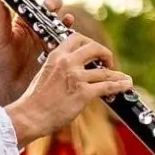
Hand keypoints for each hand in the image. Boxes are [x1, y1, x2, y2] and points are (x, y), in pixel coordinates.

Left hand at [0, 0, 74, 107]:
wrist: (11, 87)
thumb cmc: (2, 63)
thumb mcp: (1, 41)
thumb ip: (1, 20)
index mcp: (21, 21)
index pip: (28, 1)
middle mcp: (36, 26)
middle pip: (48, 8)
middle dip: (52, 3)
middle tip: (50, 7)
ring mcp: (47, 37)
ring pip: (59, 22)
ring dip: (63, 17)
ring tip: (65, 19)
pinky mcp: (56, 49)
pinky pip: (66, 39)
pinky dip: (70, 33)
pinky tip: (71, 31)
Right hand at [3, 34, 131, 143]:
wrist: (28, 116)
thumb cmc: (35, 100)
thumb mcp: (45, 74)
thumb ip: (59, 67)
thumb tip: (75, 69)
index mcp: (56, 55)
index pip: (77, 38)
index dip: (89, 43)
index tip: (94, 52)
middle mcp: (67, 62)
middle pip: (94, 48)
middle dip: (105, 54)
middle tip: (108, 63)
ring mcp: (76, 77)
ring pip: (105, 71)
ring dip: (118, 75)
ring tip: (124, 78)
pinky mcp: (83, 93)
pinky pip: (108, 86)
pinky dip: (119, 86)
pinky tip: (125, 86)